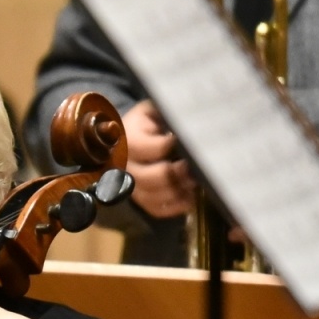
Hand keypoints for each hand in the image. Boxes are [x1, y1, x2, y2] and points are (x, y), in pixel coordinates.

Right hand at [122, 99, 196, 218]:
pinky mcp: (138, 198)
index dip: (170, 145)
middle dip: (175, 173)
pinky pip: (155, 209)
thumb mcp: (154, 109)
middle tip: (193, 165)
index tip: (188, 139)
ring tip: (195, 181)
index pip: (149, 147)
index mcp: (127, 138)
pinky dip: (175, 206)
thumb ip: (168, 112)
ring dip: (177, 191)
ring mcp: (129, 184)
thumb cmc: (149, 120)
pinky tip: (190, 197)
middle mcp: (124, 165)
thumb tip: (191, 119)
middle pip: (149, 177)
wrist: (129, 135)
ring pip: (152, 196)